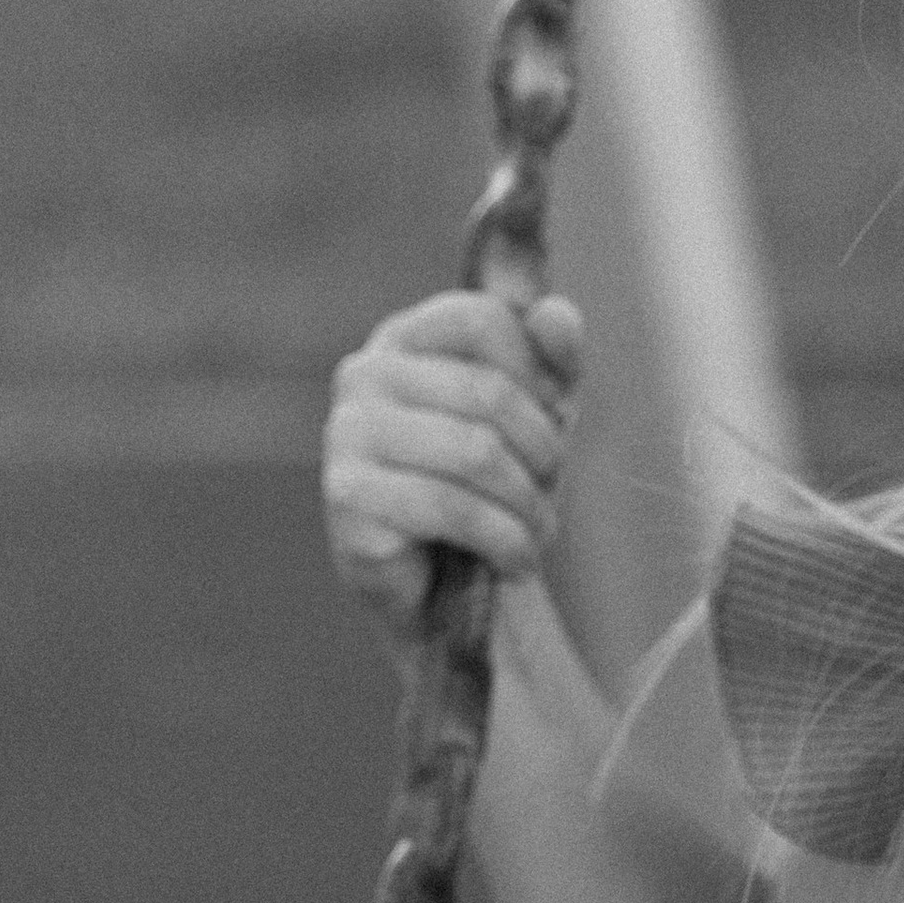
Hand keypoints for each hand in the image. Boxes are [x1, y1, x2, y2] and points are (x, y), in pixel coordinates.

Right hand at [322, 286, 582, 641]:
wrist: (448, 589)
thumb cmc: (492, 487)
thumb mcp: (541, 414)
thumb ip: (555, 359)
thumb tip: (557, 313)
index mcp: (404, 338)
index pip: (483, 320)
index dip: (536, 375)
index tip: (552, 420)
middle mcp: (363, 374)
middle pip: (488, 392)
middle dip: (543, 451)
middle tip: (550, 490)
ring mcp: (347, 434)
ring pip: (476, 453)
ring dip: (528, 504)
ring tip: (539, 532)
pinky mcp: (348, 497)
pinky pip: (451, 508)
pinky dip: (504, 540)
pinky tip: (516, 561)